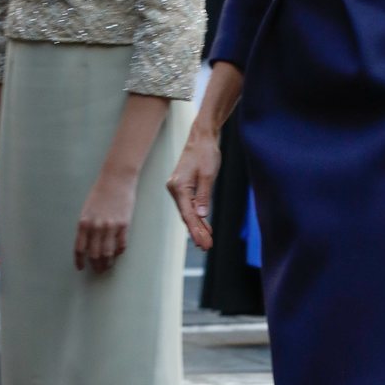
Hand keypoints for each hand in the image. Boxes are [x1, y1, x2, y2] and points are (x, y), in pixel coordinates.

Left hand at [75, 171, 136, 272]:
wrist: (116, 179)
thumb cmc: (100, 192)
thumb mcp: (87, 210)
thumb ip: (86, 227)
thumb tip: (89, 244)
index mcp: (84, 223)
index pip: (79, 248)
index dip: (79, 261)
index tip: (81, 268)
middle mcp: (96, 227)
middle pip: (94, 254)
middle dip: (96, 265)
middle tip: (98, 270)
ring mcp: (111, 227)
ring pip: (108, 253)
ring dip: (107, 263)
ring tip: (108, 266)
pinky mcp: (124, 225)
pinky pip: (121, 245)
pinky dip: (119, 252)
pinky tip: (117, 253)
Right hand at [168, 128, 220, 250]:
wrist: (201, 138)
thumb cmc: (206, 153)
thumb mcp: (208, 174)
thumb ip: (204, 195)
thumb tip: (201, 215)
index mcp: (179, 186)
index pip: (188, 214)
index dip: (195, 231)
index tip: (203, 243)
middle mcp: (175, 189)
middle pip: (186, 216)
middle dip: (197, 232)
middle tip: (207, 247)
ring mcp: (178, 188)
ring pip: (188, 212)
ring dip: (197, 227)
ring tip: (206, 242)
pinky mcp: (184, 187)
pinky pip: (190, 206)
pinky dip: (197, 217)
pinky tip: (204, 227)